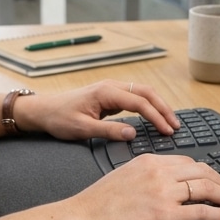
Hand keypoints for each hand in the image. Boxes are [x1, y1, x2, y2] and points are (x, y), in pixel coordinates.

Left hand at [13, 79, 180, 140]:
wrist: (43, 110)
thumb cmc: (59, 118)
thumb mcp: (82, 129)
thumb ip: (108, 131)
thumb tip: (133, 133)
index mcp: (105, 92)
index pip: (139, 102)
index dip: (156, 117)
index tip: (167, 131)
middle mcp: (111, 86)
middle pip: (146, 92)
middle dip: (163, 108)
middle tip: (176, 126)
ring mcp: (111, 89)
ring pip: (142, 93)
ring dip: (158, 105)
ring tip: (170, 122)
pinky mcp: (109, 95)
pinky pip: (134, 97)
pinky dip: (148, 105)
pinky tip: (154, 116)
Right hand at [65, 154, 219, 219]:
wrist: (81, 219)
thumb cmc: (95, 204)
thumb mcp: (122, 177)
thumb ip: (145, 177)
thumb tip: (160, 187)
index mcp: (148, 161)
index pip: (187, 161)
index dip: (205, 172)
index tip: (213, 180)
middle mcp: (159, 172)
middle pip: (202, 171)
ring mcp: (163, 193)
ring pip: (207, 188)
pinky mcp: (165, 216)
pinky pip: (202, 211)